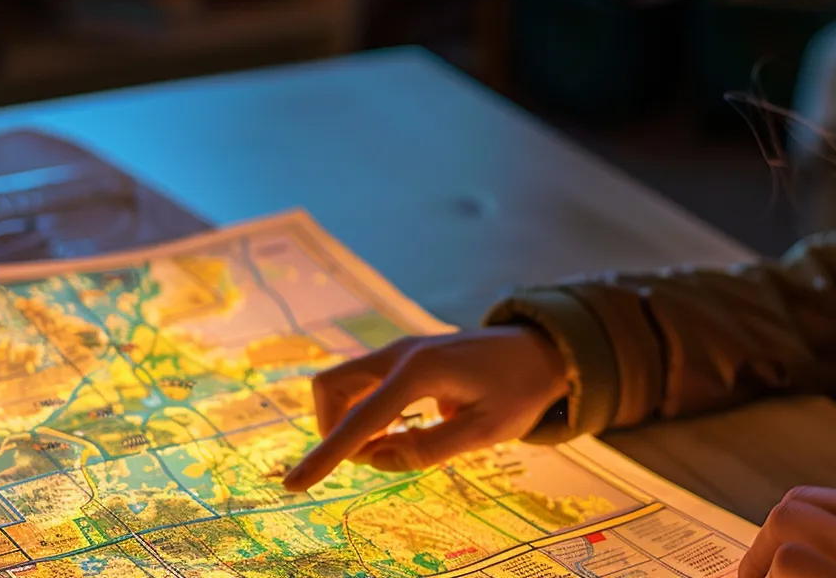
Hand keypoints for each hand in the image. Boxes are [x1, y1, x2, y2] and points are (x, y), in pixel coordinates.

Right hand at [281, 325, 568, 490]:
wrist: (541, 351)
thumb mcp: (484, 431)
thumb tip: (373, 459)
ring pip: (344, 385)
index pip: (361, 418)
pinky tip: (400, 431)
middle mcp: (401, 353)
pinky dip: (367, 413)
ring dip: (351, 422)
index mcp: (422, 370)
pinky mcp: (404, 358)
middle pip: (333, 388)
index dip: (326, 454)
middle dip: (333, 429)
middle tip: (373, 456)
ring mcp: (400, 351)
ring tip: (394, 445)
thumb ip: (427, 449)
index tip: (294, 484)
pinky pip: (365, 385)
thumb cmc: (519, 391)